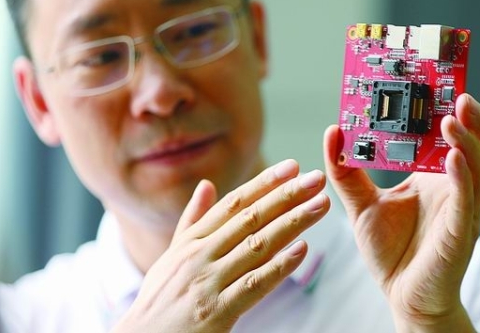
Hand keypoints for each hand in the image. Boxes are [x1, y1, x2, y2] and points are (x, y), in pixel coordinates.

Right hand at [113, 160, 329, 332]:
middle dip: (286, 196)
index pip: (234, 203)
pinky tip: (302, 250)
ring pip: (258, 245)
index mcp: (192, 240)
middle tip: (315, 179)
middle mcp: (200, 255)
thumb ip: (193, 220)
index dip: (264, 182)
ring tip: (319, 205)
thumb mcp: (172, 255)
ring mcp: (208, 282)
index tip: (292, 166)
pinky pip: (253, 285)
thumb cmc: (160, 299)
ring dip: (293, 223)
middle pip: (251, 218)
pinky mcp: (217, 312)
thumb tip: (207, 184)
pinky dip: (279, 267)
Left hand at [323, 94, 479, 331]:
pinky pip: (466, 198)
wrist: (402, 297)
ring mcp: (461, 208)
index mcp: (434, 177)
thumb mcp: (361, 204)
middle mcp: (454, 188)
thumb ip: (347, 172)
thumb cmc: (390, 252)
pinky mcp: (460, 232)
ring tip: (453, 115)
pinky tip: (453, 156)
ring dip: (469, 138)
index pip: (449, 135)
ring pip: (478, 166)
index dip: (448, 108)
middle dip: (471, 117)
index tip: (436, 81)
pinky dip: (462, 175)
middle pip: (476, 143)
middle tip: (456, 91)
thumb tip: (333, 131)